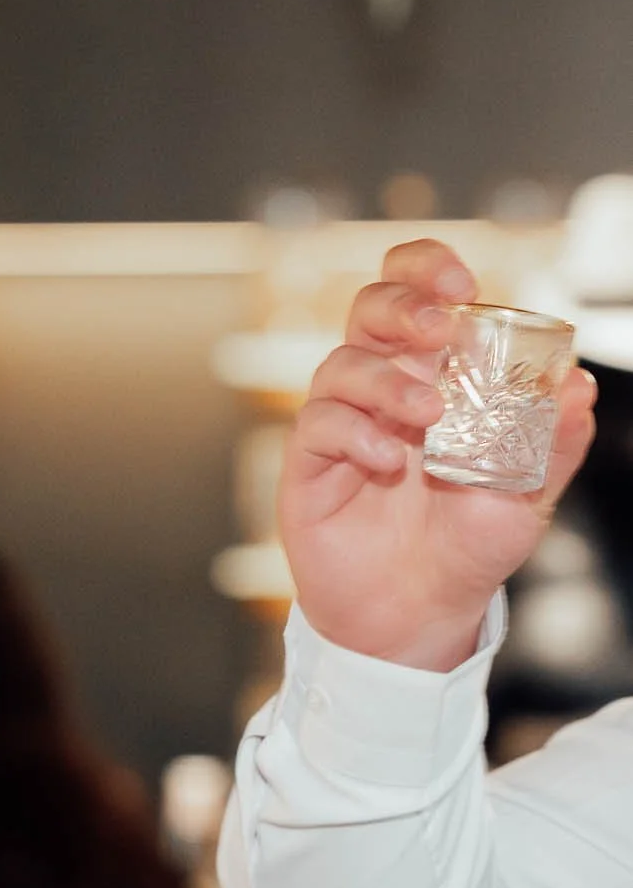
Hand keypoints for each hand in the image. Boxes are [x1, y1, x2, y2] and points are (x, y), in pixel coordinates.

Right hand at [280, 238, 597, 670]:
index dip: (428, 270)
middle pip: (370, 307)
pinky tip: (387, 463)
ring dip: (386, 380)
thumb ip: (553, 444)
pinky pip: (319, 424)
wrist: (417, 618)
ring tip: (427, 418)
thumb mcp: (526, 498)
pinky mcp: (309, 465)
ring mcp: (342, 423)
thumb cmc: (467, 550)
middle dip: (403, 305)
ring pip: (342, 363)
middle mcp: (383, 388)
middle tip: (438, 330)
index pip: (419, 293)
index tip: (461, 284)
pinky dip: (354, 432)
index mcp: (436, 374)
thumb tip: (578, 387)